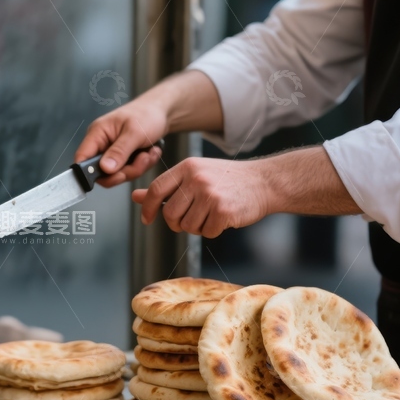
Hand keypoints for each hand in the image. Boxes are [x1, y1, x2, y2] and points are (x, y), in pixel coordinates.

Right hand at [74, 96, 166, 187]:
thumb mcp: (134, 133)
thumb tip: (105, 169)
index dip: (91, 172)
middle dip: (125, 171)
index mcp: (97, 134)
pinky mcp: (122, 159)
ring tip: (148, 153)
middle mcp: (101, 145)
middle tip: (141, 160)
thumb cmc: (146, 114)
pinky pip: (128, 172)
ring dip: (137, 168)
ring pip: (117, 175)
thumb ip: (119, 151)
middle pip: (102, 173)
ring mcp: (111, 153)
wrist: (162, 112)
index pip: (82, 158)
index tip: (114, 175)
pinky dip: (142, 166)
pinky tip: (150, 153)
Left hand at [132, 157, 270, 237]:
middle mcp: (196, 179)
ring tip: (210, 215)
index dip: (147, 208)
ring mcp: (210, 194)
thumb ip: (165, 188)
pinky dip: (213, 231)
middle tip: (190, 219)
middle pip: (170, 214)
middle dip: (176, 223)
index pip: (156, 190)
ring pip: (187, 226)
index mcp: (187, 167)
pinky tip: (223, 218)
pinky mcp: (223, 210)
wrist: (264, 181)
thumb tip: (135, 196)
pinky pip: (206, 232)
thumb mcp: (194, 176)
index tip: (146, 219)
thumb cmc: (226, 179)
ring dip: (197, 228)